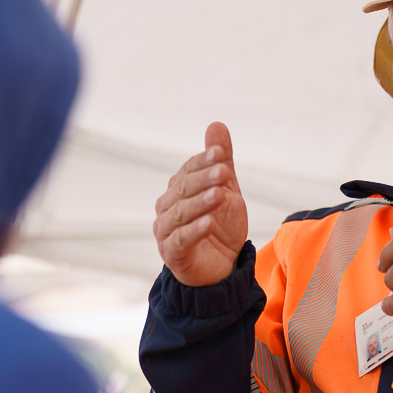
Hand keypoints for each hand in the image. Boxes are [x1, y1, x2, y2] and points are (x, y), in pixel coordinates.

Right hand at [153, 122, 249, 286]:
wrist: (221, 268)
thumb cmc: (220, 228)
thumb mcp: (226, 191)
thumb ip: (220, 162)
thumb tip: (216, 124)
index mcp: (177, 190)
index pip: (187, 170)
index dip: (203, 161)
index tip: (220, 153)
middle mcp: (166, 208)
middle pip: (182, 189)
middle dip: (204, 179)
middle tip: (224, 171)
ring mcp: (166, 232)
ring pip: (180, 213)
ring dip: (200, 202)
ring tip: (220, 195)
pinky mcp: (172, 254)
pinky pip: (180, 240)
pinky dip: (194, 230)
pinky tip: (209, 223)